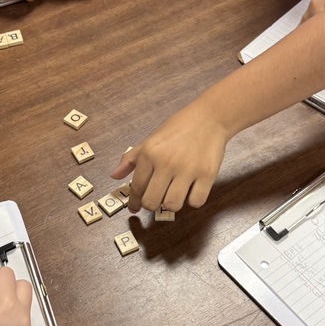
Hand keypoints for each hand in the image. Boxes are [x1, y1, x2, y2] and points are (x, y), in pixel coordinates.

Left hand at [111, 103, 229, 212]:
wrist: (209, 118)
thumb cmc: (178, 128)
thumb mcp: (151, 139)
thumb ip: (131, 158)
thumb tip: (114, 176)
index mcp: (150, 153)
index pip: (137, 187)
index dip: (134, 202)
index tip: (134, 207)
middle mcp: (166, 162)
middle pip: (151, 201)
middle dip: (151, 205)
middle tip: (155, 201)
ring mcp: (188, 170)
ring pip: (172, 205)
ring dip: (171, 204)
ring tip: (173, 195)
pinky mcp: (207, 175)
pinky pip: (196, 202)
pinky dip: (192, 200)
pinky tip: (191, 191)